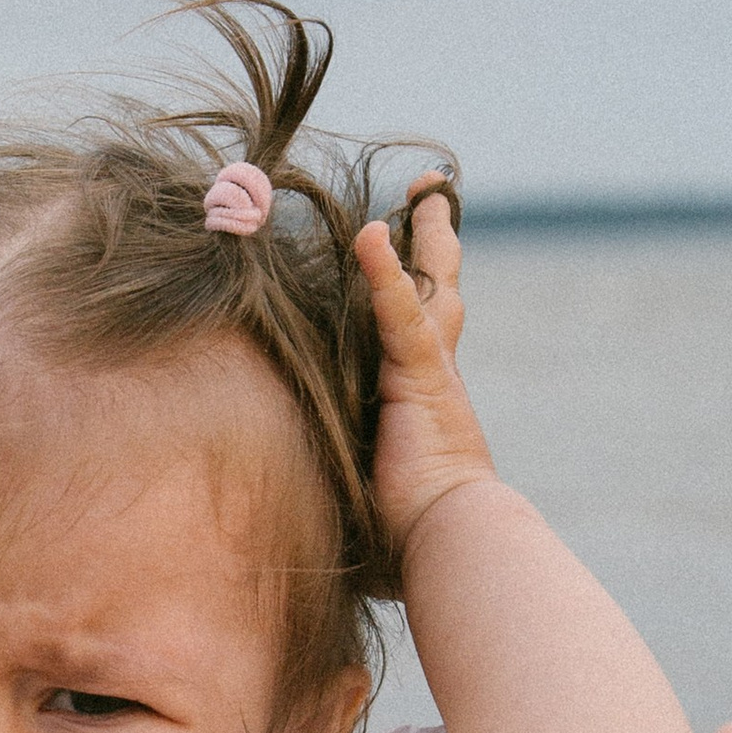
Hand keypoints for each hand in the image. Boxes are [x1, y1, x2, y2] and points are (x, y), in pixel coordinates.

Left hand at [354, 187, 495, 546]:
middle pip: (438, 292)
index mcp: (421, 399)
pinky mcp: (421, 377)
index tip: (401, 258)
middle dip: (434, 242)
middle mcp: (433, 377)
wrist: (444, 544)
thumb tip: (287, 497)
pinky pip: (399, 312)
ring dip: (423, 235)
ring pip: (428, 287)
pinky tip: (371, 232)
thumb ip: (336, 474)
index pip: (416, 329)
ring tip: (420, 189)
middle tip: (430, 194)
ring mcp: (431, 373)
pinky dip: (384, 273)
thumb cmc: (402, 539)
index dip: (408, 291)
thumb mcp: (360, 493)